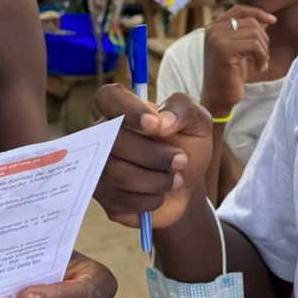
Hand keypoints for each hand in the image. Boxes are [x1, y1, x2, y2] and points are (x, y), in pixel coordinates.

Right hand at [93, 84, 211, 228]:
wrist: (186, 186)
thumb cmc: (187, 146)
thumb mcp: (197, 122)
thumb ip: (183, 109)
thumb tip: (162, 121)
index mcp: (124, 108)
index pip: (108, 97)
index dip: (128, 109)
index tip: (154, 125)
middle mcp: (104, 134)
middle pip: (113, 141)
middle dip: (153, 155)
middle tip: (181, 161)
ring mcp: (99, 164)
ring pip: (116, 173)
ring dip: (155, 180)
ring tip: (176, 179)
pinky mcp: (102, 195)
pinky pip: (119, 199)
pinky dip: (149, 199)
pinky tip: (160, 195)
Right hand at [198, 6, 274, 116]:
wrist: (218, 98)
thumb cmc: (230, 75)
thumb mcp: (239, 49)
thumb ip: (247, 32)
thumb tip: (267, 18)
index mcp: (213, 27)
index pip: (240, 9)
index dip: (258, 13)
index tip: (273, 21)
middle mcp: (212, 30)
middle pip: (251, 21)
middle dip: (264, 40)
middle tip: (263, 58)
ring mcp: (216, 39)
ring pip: (255, 33)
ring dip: (264, 51)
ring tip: (261, 64)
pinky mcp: (224, 50)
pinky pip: (254, 44)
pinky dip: (262, 56)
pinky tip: (259, 68)